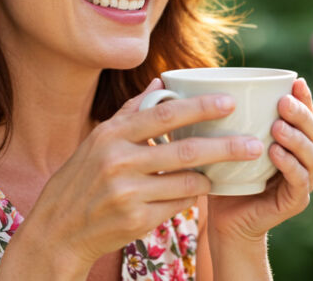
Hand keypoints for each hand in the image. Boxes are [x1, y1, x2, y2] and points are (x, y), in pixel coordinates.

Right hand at [9, 79, 264, 277]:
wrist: (58, 230)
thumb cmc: (80, 179)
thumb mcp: (97, 141)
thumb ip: (130, 113)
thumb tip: (159, 82)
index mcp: (111, 135)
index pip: (164, 116)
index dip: (200, 108)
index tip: (229, 102)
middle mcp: (119, 162)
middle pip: (185, 151)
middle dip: (226, 147)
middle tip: (254, 143)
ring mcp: (128, 193)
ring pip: (188, 182)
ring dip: (210, 177)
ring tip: (224, 171)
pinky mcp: (137, 220)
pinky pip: (178, 205)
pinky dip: (191, 197)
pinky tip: (196, 192)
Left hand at [206, 77, 312, 243]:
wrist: (224, 220)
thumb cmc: (221, 174)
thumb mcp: (218, 141)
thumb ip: (210, 114)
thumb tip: (163, 81)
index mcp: (289, 139)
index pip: (303, 114)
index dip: (303, 97)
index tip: (295, 80)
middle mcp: (300, 157)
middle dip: (300, 114)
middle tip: (283, 102)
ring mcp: (301, 180)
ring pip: (311, 155)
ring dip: (296, 138)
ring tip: (277, 126)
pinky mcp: (295, 201)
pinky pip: (299, 181)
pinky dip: (289, 165)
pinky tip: (274, 153)